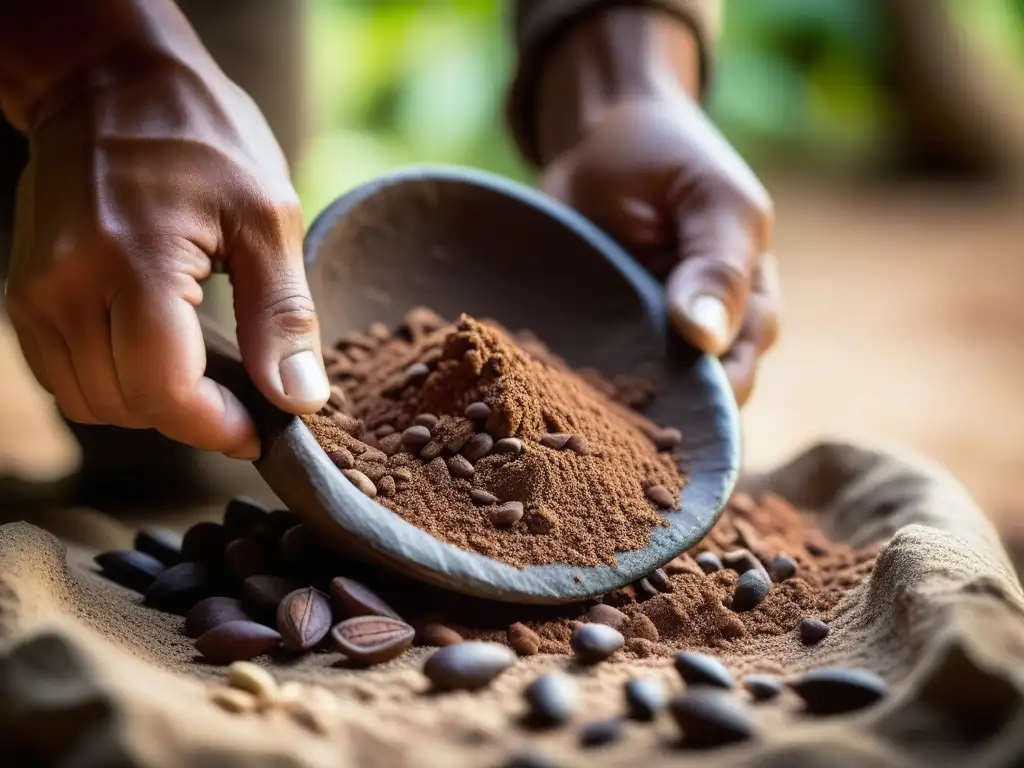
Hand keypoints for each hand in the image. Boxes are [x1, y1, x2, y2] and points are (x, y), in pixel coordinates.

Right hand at [4, 55, 328, 458]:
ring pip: (90, 401)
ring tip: (201, 372)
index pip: (164, 390)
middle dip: (190, 416)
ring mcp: (36, 292)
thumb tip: (301, 401)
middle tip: (241, 395)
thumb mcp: (267, 217)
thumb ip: (283, 316)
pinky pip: (63, 376)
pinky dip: (112, 384)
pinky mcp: (25, 294)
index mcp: (134, 262)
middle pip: (126, 405)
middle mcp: (67, 284)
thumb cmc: (203, 140)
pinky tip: (156, 354)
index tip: (257, 430)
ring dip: (149, 404)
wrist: (110, 84)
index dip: (215, 428)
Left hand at [530, 9, 778, 405]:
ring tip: (569, 433)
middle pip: (682, 405)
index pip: (734, 378)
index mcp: (748, 309)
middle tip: (606, 440)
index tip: (665, 424)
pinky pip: (589, 379)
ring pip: (634, 402)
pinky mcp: (597, 337)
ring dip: (607, 418)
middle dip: (650, 428)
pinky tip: (543, 405)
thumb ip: (718, 264)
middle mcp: (700, 339)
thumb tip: (707, 337)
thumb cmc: (672, 159)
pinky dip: (571, 393)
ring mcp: (645, 342)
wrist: (603, 137)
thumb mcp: (712, 199)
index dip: (705, 410)